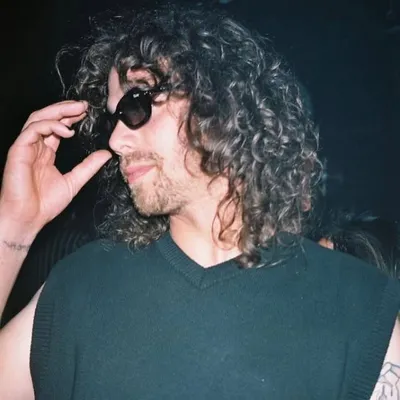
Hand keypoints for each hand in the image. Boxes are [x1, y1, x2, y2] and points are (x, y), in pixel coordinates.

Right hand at [0, 100, 111, 234]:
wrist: (29, 219)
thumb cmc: (45, 204)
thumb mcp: (74, 181)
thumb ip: (88, 166)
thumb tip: (106, 154)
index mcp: (46, 153)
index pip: (57, 128)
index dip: (71, 118)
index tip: (87, 113)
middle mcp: (35, 148)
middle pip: (47, 119)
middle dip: (65, 109)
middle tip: (83, 105)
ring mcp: (25, 148)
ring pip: (38, 119)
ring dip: (58, 111)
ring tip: (77, 109)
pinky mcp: (18, 151)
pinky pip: (32, 130)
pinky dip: (50, 126)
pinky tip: (67, 130)